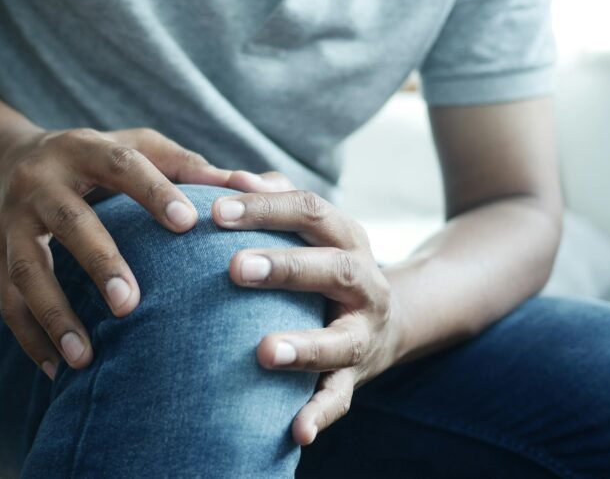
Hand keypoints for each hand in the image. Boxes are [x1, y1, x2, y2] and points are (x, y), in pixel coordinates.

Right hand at [0, 127, 232, 378]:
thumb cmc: (95, 160)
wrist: (8, 161)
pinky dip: (32, 339)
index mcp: (84, 149)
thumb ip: (187, 166)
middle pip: (69, 221)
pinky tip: (58, 371)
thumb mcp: (136, 148)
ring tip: (84, 358)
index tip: (189, 223)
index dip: (154, 191)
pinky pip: (7, 302)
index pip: (121, 165)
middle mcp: (41, 183)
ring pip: (28, 270)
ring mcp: (12, 222)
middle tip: (131, 304)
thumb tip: (252, 185)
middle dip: (100, 262)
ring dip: (55, 315)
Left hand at [212, 174, 403, 445]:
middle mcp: (364, 281)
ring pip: (340, 339)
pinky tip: (295, 431)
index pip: (310, 210)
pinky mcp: (357, 375)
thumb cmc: (327, 262)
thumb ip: (274, 199)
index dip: (266, 208)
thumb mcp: (314, 227)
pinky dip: (320, 415)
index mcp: (346, 237)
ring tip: (263, 352)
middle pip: (332, 267)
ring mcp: (363, 332)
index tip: (216, 211)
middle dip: (285, 267)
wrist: (392, 317)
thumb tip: (230, 176)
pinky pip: (341, 398)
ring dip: (304, 346)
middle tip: (235, 268)